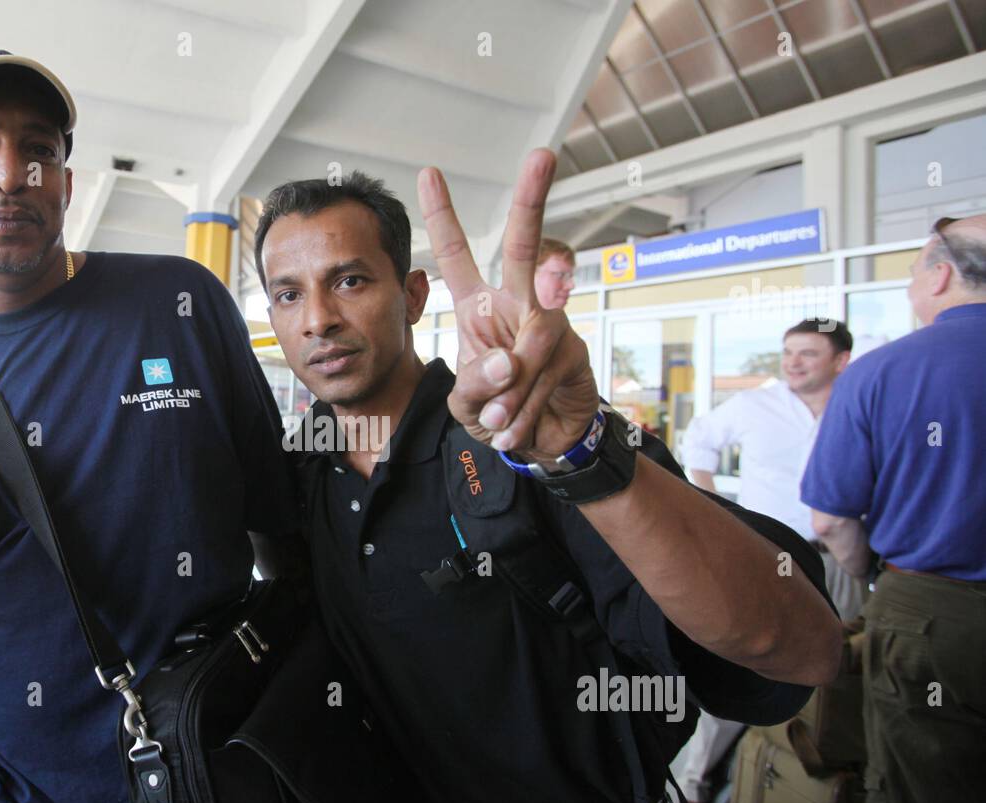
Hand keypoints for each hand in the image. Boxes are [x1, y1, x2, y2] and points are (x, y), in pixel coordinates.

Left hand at [417, 148, 599, 464]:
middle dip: (534, 201)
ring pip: (534, 337)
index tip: (428, 173)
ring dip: (511, 391)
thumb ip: (475, 385)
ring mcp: (551, 324)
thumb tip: (506, 362)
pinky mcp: (575, 351)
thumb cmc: (498, 413)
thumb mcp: (467, 405)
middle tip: (543, 156)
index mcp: (479, 307)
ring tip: (497, 422)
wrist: (541, 444)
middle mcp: (517, 303)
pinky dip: (525, 411)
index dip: (444, 216)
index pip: (458, 255)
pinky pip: (544, 376)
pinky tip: (517, 430)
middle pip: (524, 247)